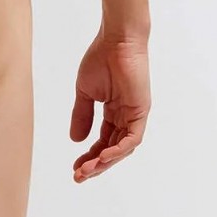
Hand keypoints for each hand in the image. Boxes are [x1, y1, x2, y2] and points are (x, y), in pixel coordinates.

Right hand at [70, 30, 150, 182]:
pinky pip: (132, 138)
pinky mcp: (141, 111)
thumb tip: (76, 140)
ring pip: (122, 148)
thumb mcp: (85, 92)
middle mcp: (126, 116)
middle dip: (95, 164)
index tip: (74, 167)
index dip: (89, 155)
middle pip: (112, 148)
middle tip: (78, 176)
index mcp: (113, 111)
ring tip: (87, 170)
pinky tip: (103, 156)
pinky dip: (118, 149)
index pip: (103, 140)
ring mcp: (134, 115)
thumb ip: (82, 115)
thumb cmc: (101, 59)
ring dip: (105, 161)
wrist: (116, 41)